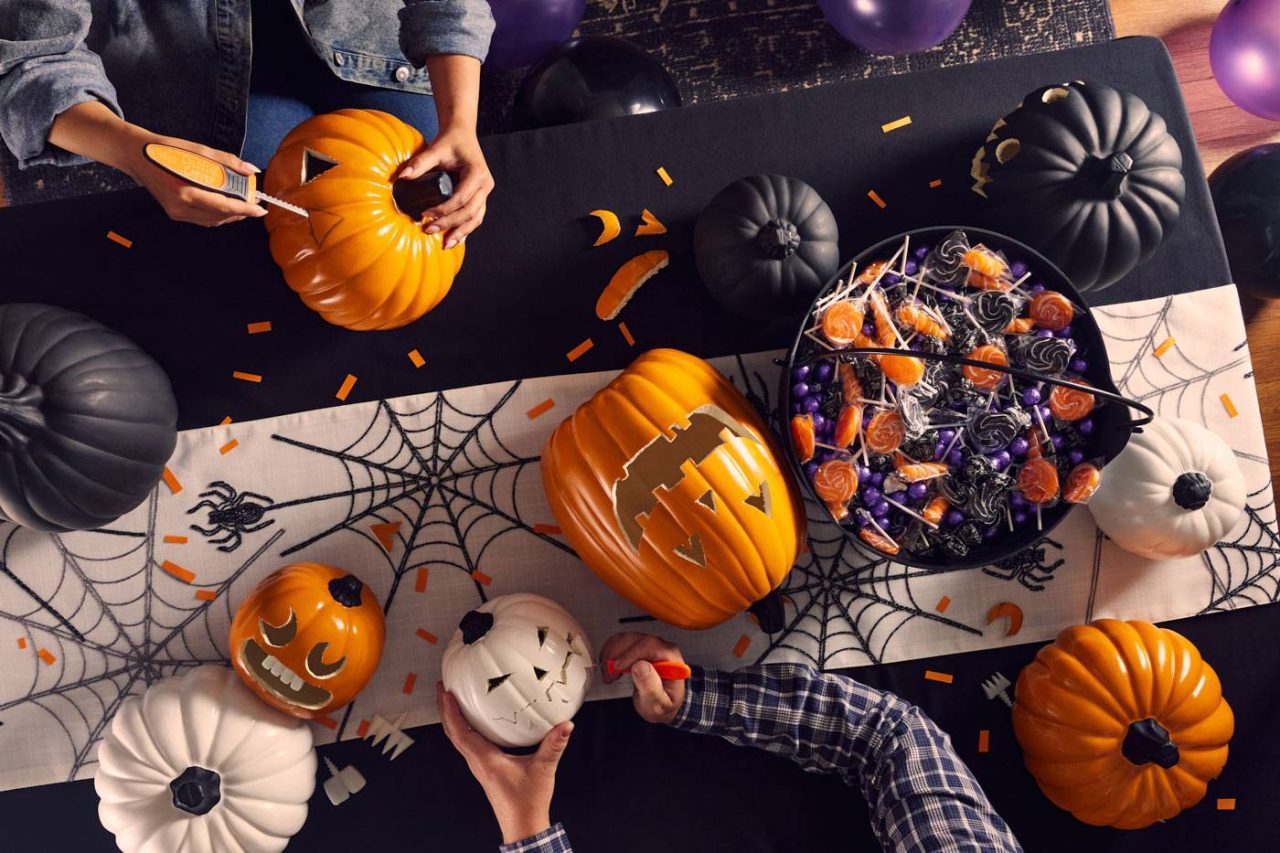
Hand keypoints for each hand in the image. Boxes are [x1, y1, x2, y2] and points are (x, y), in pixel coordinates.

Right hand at [123, 132, 266, 226]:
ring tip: (245, 204)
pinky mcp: (175, 213)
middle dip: (241, 212)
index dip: (245, 209)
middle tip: (255, 204)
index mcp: (185, 191)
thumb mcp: (197, 150)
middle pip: (220, 217)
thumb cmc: (165, 149)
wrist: (136, 154)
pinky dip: (218, 214)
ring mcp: (176, 212)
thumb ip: (226, 161)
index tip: (260, 209)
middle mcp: (180, 207)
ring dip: (231, 215)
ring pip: (213, 221)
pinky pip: (203, 219)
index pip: (223, 206)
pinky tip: (227, 205)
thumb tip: (250, 169)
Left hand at [398, 126, 492, 247]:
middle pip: (470, 212)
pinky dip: (465, 229)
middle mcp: (485, 185)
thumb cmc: (451, 140)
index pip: (461, 198)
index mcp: (477, 173)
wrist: (462, 134)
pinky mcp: (480, 197)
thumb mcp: (435, 149)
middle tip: (430, 231)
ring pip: (475, 218)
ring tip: (445, 244)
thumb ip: (419, 163)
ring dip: (461, 233)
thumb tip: (402, 177)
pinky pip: (475, 217)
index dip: (444, 209)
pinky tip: (454, 239)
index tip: (425, 215)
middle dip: (450, 224)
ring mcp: (484, 192)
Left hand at [437, 683, 571, 843]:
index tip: (445, 692)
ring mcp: (479, 766)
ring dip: (452, 719)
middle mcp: (477, 762)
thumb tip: (565, 725)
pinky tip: (473, 721)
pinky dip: (464, 729)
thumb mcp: (543, 770)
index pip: (460, 732)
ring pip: (458, 739)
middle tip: (442, 688)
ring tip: (451, 700)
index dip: (450, 711)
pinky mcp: (485, 768)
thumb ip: (554, 745)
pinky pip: (468, 744)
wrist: (522, 825)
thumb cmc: (527, 802)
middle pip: (452, 733)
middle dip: (445, 710)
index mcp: (484, 760)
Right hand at [599, 632, 686, 724]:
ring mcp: (650, 647)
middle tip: (609, 674)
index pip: (650, 645)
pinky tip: (608, 665)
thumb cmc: (663, 706)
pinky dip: (611, 651)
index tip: (617, 667)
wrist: (662, 707)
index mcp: (671, 659)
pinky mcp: (639, 648)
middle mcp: (661, 648)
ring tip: (608, 673)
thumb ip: (651, 687)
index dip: (630, 654)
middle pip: (635, 639)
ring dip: (611, 653)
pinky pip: (622, 642)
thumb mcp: (658, 704)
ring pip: (626, 639)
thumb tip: (640, 666)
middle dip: (617, 655)